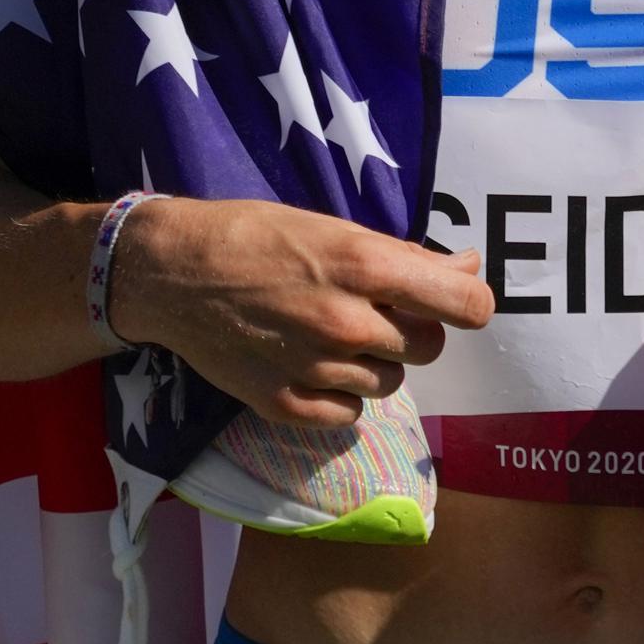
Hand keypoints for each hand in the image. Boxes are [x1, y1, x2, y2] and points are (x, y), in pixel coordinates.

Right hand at [111, 198, 492, 429]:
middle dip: (411, 329)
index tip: (455, 301)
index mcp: (366, 266)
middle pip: (428, 347)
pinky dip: (340, 394)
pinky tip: (311, 364)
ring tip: (331, 333)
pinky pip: (348, 414)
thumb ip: (407, 257)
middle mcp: (348, 322)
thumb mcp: (336, 229)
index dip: (469, 303)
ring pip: (389, 382)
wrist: (172, 272)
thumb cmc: (257, 237)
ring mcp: (315, 368)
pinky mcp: (284, 405)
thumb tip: (470, 267)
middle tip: (373, 310)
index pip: (466, 304)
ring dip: (374, 362)